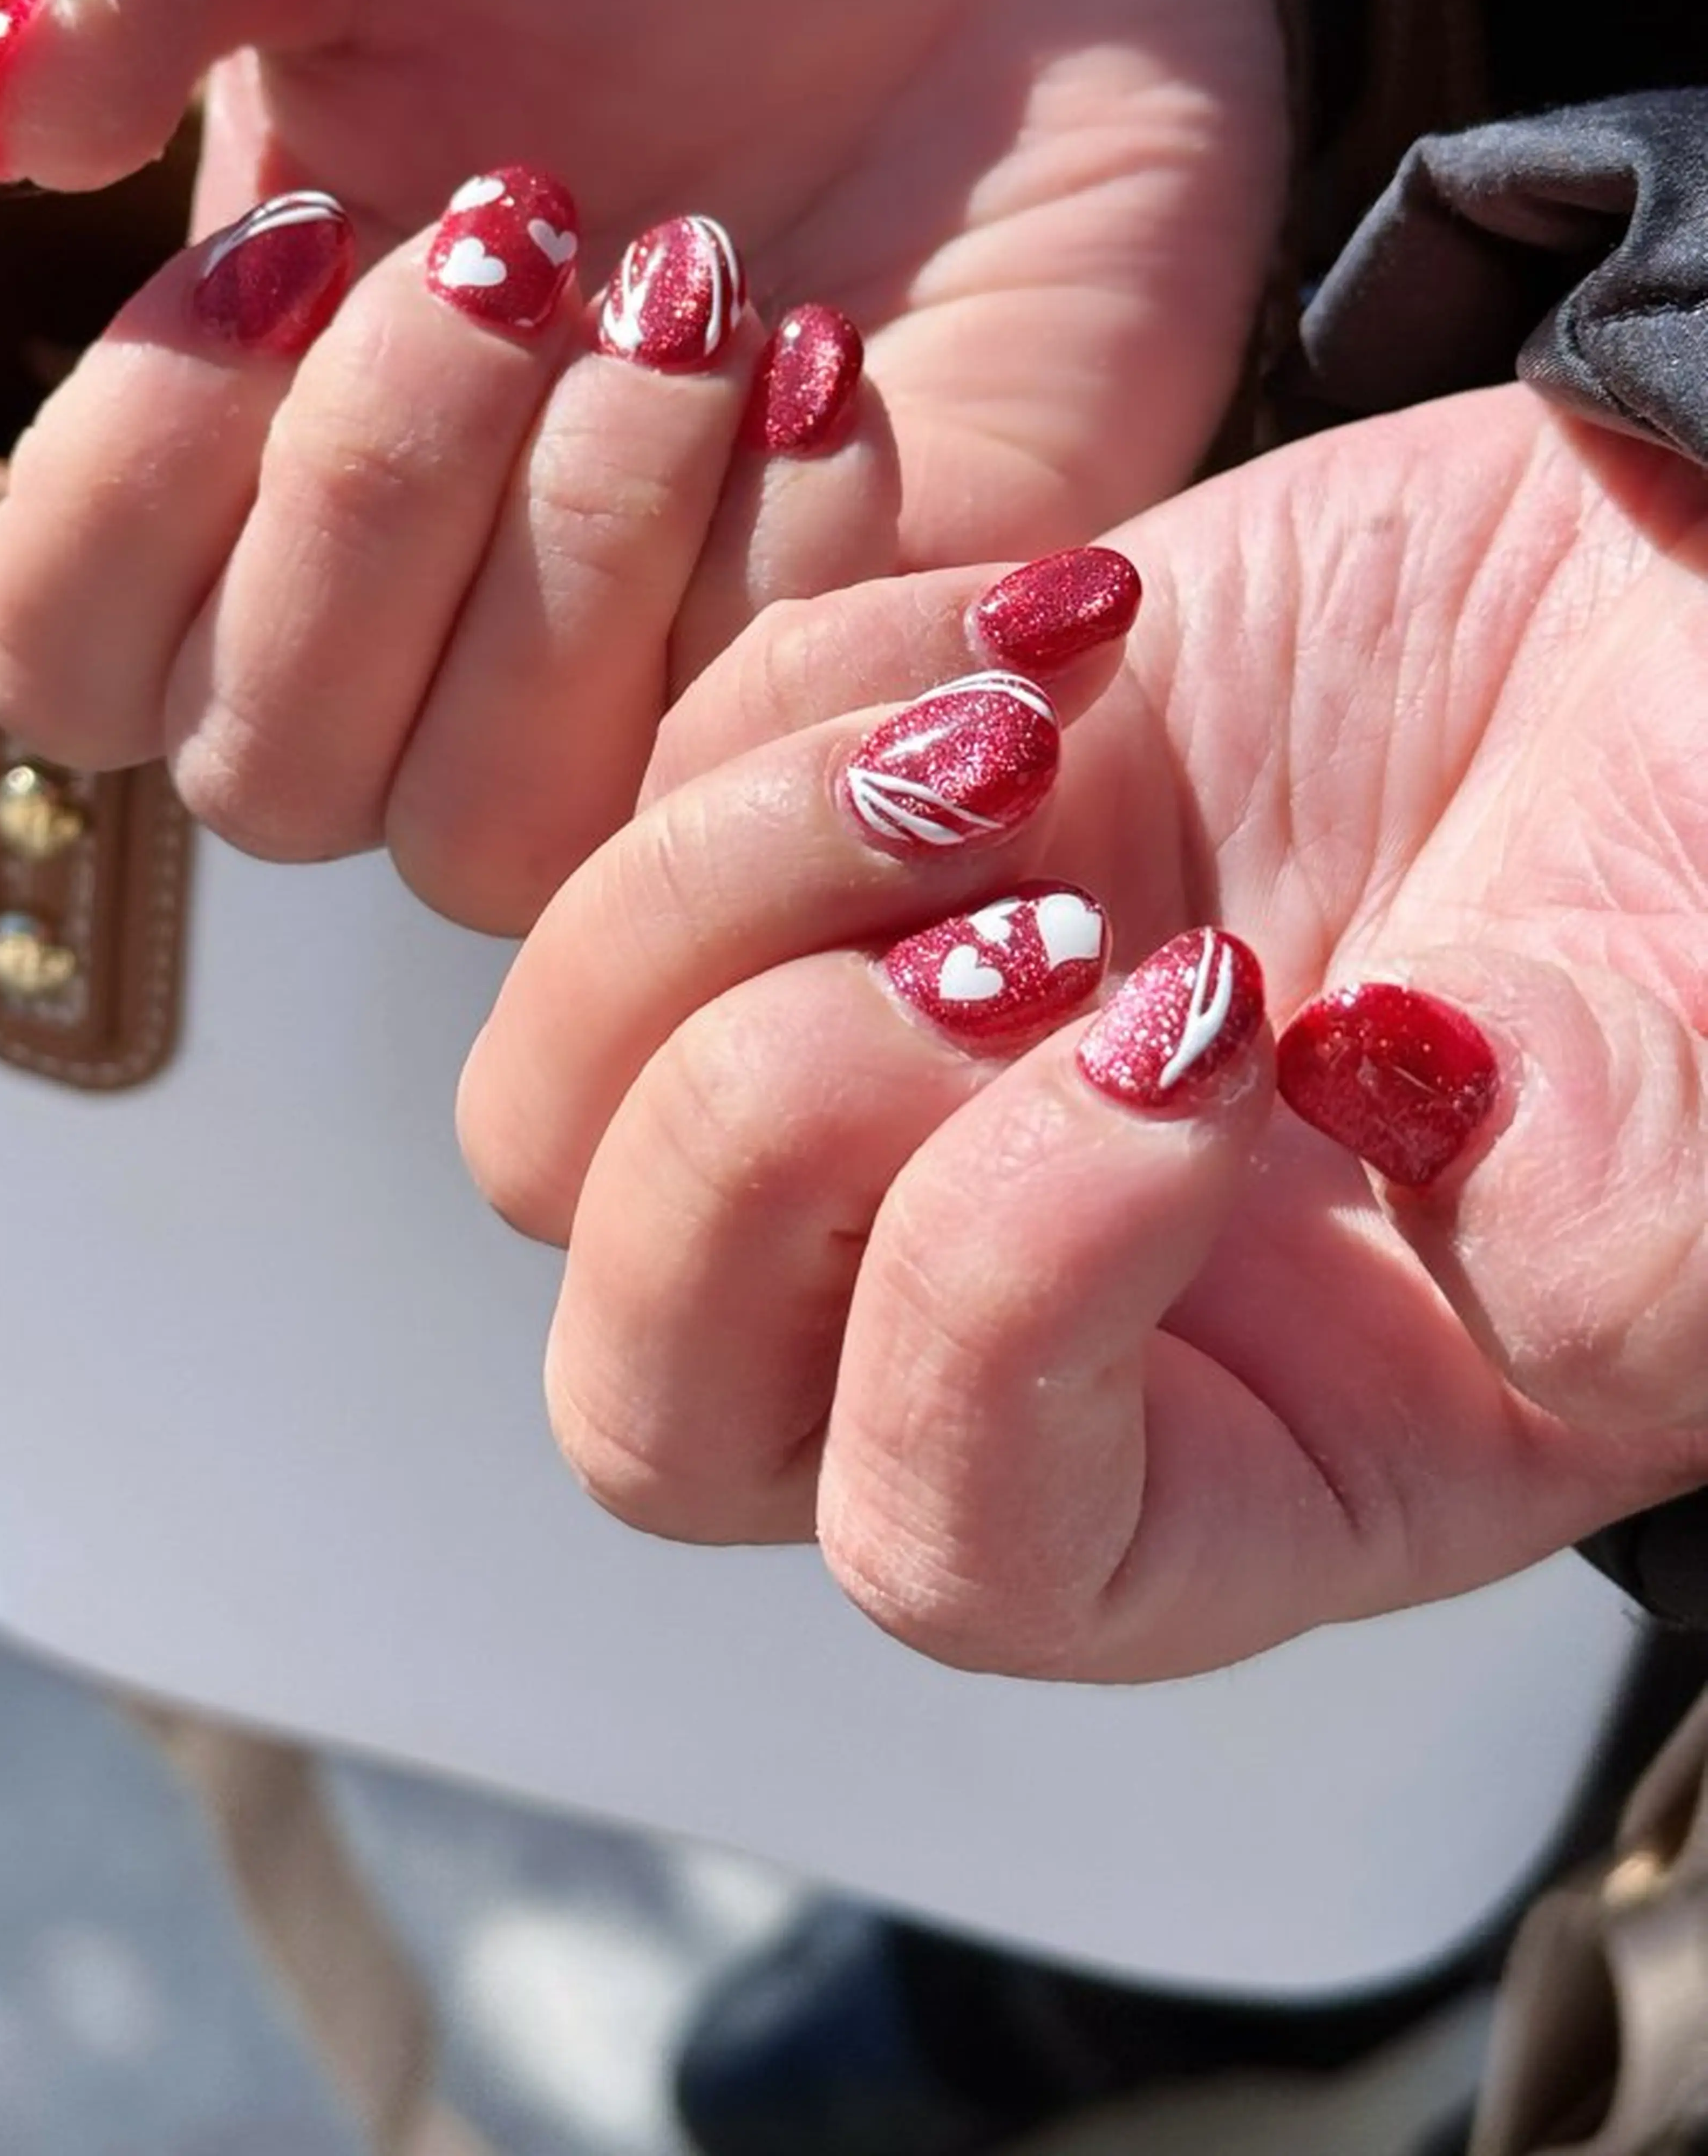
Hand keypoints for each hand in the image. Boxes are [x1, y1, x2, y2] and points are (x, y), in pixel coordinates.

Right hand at [0, 0, 1284, 926]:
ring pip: (490, 825)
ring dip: (580, 538)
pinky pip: (746, 766)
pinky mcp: (833, 707)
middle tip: (529, 229)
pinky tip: (830, 362)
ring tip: (701, 286)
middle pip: (269, 777)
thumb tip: (5, 117)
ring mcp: (618, 702)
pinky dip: (786, 554)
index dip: (137, 479)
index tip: (300, 233)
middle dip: (378, 487)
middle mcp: (403, 637)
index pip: (58, 661)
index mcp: (230, 471)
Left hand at [460, 390, 1707, 1678]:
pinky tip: (1066, 629)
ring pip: (560, 1105)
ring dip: (731, 884)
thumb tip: (1380, 1104)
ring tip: (1018, 744)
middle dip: (773, 1122)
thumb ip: (1619, 1201)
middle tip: (1040, 919)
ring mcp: (903, 1073)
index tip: (1208, 1039)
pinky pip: (629, 808)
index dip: (998, 1307)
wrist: (1676, 609)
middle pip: (654, 1383)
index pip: (948, 1546)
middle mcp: (1020, 1304)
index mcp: (1247, 1460)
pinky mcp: (851, 851)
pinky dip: (797, 693)